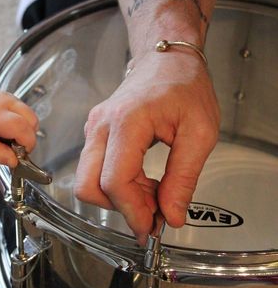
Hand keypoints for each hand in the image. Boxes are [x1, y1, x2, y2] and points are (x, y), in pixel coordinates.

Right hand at [74, 51, 219, 244]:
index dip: (133, 211)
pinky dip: (116, 185)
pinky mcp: (96, 133)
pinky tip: (141, 180)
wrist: (166, 61)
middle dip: (119, 207)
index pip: (114, 180)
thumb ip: (183, 178)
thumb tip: (171, 214)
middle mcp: (101, 125)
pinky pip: (96, 170)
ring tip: (151, 193)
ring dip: (119, 197)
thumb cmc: (184, 85)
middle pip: (88, 185)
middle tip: (152, 211)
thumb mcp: (199, 132)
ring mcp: (94, 128)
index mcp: (126, 122)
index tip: (152, 226)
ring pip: (89, 181)